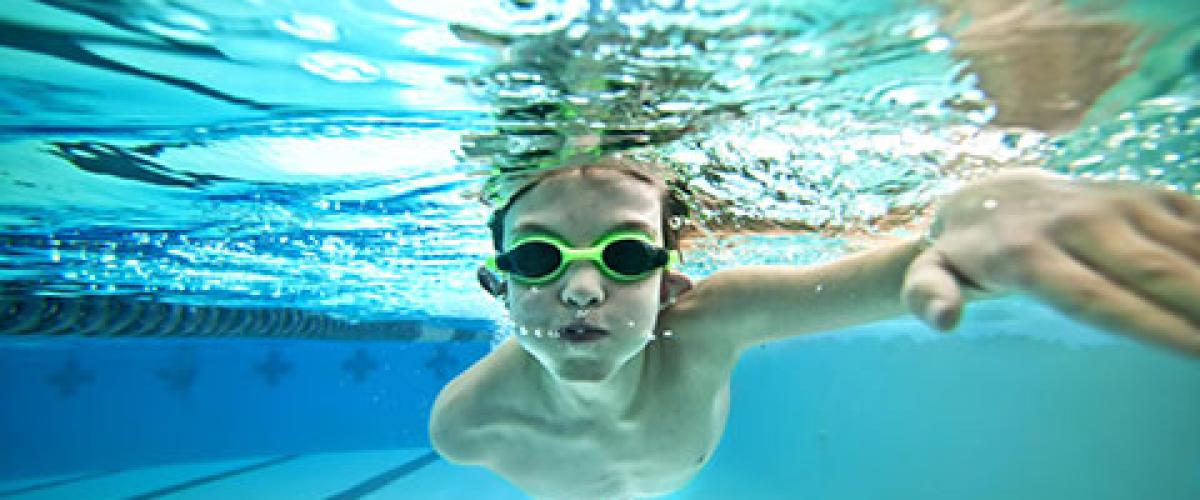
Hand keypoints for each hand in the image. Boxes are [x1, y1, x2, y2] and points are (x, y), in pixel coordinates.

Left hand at [902, 169, 1199, 354]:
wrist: (990, 191)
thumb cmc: (965, 254)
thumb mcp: (931, 275)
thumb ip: (929, 296)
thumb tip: (943, 319)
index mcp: (1030, 255)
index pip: (1099, 298)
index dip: (1152, 327)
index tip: (1198, 353)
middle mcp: (1079, 224)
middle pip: (1155, 271)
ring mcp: (1117, 203)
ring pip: (1187, 243)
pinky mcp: (1147, 193)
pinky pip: (1198, 216)